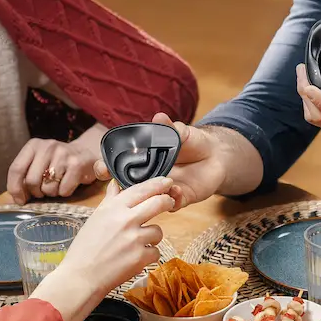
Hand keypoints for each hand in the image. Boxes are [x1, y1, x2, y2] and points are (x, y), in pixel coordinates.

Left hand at [7, 124, 107, 202]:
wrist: (85, 154)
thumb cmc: (56, 162)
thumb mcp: (38, 162)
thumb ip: (25, 175)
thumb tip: (17, 199)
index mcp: (33, 145)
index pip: (16, 168)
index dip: (15, 188)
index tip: (20, 200)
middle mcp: (48, 147)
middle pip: (32, 181)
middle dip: (36, 192)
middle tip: (43, 191)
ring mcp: (64, 154)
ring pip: (48, 188)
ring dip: (52, 193)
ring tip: (57, 184)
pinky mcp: (77, 164)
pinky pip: (64, 190)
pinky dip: (65, 192)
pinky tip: (68, 183)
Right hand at [37, 176, 176, 302]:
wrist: (81, 278)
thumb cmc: (85, 249)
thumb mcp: (95, 219)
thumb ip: (109, 200)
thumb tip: (115, 183)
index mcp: (113, 208)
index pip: (142, 189)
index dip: (158, 183)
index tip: (167, 181)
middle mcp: (126, 220)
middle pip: (159, 203)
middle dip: (167, 201)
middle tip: (169, 203)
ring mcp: (135, 238)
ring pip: (158, 231)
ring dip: (152, 237)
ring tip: (137, 244)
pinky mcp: (141, 257)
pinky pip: (156, 251)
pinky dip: (148, 256)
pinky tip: (135, 258)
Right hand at [93, 112, 229, 209]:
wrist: (217, 156)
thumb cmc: (194, 142)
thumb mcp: (181, 132)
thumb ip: (169, 127)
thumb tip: (159, 116)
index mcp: (143, 160)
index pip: (117, 166)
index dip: (106, 168)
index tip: (103, 168)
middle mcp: (149, 178)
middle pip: (127, 187)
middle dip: (120, 190)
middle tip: (121, 187)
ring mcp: (162, 190)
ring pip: (148, 200)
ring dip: (149, 196)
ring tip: (159, 185)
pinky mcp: (179, 198)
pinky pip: (171, 204)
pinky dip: (172, 199)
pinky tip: (177, 190)